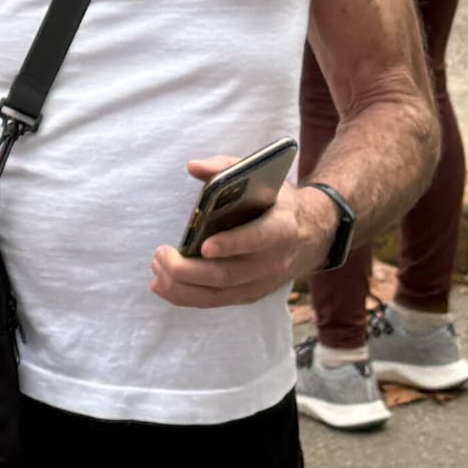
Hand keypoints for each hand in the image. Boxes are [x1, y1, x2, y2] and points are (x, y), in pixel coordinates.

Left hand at [149, 165, 333, 308]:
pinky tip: (162, 284)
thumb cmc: (276, 202)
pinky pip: (215, 302)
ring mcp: (261, 282)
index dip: (233, 244)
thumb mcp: (262, 178)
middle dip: (189, 269)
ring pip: (218, 294)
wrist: (311, 235)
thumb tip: (193, 166)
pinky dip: (185, 296)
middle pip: (228, 274)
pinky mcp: (249, 295)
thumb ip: (227, 168)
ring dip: (181, 286)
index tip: (205, 245)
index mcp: (281, 227)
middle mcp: (273, 261)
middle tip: (161, 254)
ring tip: (156, 267)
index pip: (259, 238)